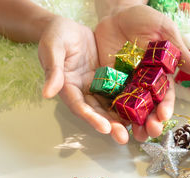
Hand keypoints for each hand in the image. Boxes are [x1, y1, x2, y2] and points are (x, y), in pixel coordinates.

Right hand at [39, 16, 129, 142]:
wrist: (69, 26)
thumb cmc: (56, 35)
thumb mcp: (53, 48)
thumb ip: (53, 70)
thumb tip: (47, 93)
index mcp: (67, 87)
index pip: (79, 106)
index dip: (91, 117)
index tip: (104, 127)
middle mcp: (83, 91)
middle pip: (96, 112)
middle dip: (110, 125)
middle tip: (123, 138)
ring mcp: (97, 87)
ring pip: (110, 106)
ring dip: (121, 120)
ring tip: (135, 131)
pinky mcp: (109, 80)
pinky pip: (120, 93)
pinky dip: (129, 103)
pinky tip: (142, 112)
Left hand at [94, 5, 189, 141]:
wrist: (117, 13)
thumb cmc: (145, 19)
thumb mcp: (164, 29)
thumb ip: (178, 49)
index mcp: (161, 74)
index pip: (166, 95)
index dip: (166, 106)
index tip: (164, 116)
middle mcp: (146, 84)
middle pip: (150, 108)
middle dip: (151, 122)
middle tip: (151, 132)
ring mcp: (127, 85)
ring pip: (132, 110)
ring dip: (134, 125)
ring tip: (135, 137)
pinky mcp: (109, 83)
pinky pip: (110, 100)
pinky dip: (112, 114)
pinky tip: (113, 125)